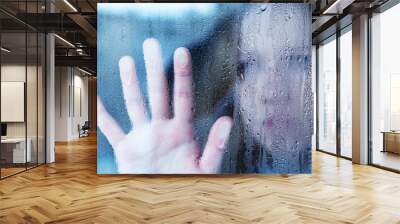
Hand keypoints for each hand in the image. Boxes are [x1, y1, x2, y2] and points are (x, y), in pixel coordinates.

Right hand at [98, 38, 232, 173]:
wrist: (168, 203)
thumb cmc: (190, 186)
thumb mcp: (206, 168)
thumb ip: (216, 145)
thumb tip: (228, 120)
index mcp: (182, 131)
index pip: (183, 96)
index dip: (182, 74)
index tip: (181, 51)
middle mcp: (162, 128)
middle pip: (157, 92)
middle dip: (154, 67)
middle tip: (150, 43)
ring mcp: (144, 136)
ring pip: (135, 104)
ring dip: (130, 83)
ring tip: (127, 60)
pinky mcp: (127, 149)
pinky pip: (112, 129)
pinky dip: (102, 115)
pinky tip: (97, 99)